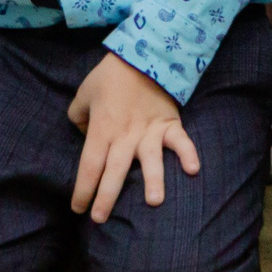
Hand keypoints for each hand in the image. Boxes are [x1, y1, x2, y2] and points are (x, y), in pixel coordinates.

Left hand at [68, 52, 198, 224]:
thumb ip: (78, 117)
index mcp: (102, 129)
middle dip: (106, 197)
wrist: (143, 52)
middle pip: (114, 171)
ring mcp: (150, 130)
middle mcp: (125, 135)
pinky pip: (180, 141)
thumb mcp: (83, 94)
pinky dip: (188, 154)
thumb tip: (84, 134)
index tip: (78, 208)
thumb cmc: (109, 76)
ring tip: (154, 202)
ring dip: (153, 181)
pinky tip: (193, 170)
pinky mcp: (169, 123)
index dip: (83, 189)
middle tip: (99, 219)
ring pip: (150, 160)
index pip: (90, 166)